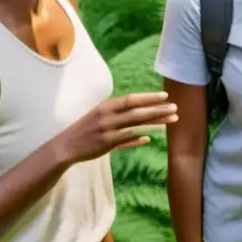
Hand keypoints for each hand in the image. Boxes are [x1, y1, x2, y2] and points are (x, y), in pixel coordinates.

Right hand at [54, 92, 178, 164]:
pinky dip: (137, 139)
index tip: (165, 96)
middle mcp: (107, 117)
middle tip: (175, 108)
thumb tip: (137, 111)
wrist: (66, 145)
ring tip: (171, 120)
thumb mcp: (100, 115)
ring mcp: (107, 131)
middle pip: (137, 112)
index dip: (149, 97)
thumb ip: (119, 113)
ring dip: (155, 123)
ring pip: (136, 126)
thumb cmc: (86, 128)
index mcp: (107, 106)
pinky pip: (126, 141)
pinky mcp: (106, 145)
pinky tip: (150, 138)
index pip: (131, 99)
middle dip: (158, 109)